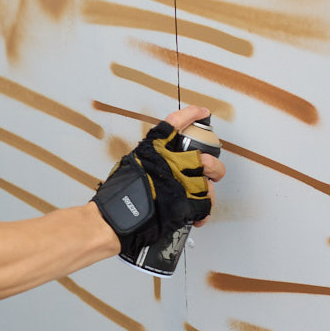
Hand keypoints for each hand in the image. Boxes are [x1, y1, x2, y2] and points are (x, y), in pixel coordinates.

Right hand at [92, 105, 225, 249]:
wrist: (116, 218)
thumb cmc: (117, 196)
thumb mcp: (130, 166)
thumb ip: (149, 161)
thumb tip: (159, 164)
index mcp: (154, 150)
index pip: (175, 123)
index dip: (191, 115)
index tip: (202, 112)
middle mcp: (170, 163)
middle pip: (205, 159)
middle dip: (213, 167)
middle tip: (211, 172)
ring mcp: (180, 184)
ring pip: (209, 184)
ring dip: (209, 191)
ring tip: (202, 196)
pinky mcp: (185, 206)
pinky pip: (205, 206)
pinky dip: (204, 211)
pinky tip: (199, 214)